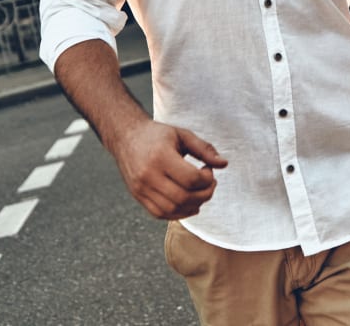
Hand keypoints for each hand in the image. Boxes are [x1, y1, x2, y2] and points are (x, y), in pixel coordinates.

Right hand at [112, 119, 228, 218]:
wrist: (126, 137)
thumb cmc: (158, 135)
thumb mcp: (182, 135)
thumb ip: (204, 149)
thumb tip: (224, 164)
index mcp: (160, 157)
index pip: (190, 179)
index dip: (207, 179)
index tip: (208, 170)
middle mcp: (148, 175)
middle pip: (183, 197)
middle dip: (204, 194)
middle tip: (210, 184)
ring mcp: (141, 188)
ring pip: (173, 209)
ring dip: (193, 206)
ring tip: (200, 193)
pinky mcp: (138, 196)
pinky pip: (161, 214)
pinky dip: (178, 213)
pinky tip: (188, 203)